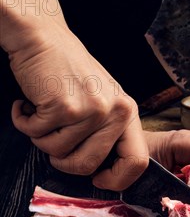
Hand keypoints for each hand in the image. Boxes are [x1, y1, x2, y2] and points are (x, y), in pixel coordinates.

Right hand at [10, 26, 148, 189]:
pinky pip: (37, 135)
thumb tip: (104, 173)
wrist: (42, 36)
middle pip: (88, 165)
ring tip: (42, 112)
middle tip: (53, 143)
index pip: (138, 162)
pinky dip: (24, 122)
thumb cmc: (68, 71)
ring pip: (58, 153)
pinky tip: (27, 104)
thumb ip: (107, 133)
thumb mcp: (102, 100)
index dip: (118, 180)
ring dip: (40, 137)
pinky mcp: (63, 107)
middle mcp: (114, 112)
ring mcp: (90, 110)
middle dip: (63, 162)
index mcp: (127, 112)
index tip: (98, 180)